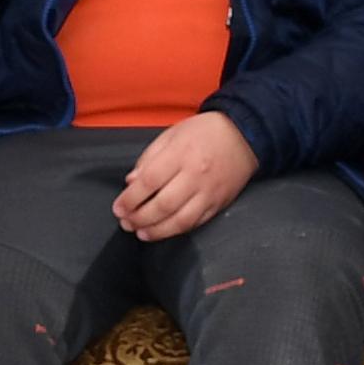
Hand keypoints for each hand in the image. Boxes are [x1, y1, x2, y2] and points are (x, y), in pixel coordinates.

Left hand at [115, 112, 258, 241]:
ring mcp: (209, 193)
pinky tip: (162, 231)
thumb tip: (131, 182)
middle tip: (126, 222)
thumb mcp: (171, 134)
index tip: (118, 208)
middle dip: (139, 218)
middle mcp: (196, 175)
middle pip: (163, 205)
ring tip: (140, 232)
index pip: (150, 181)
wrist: (244, 135)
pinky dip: (176, 231)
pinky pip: (195, 223)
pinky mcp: (219, 204)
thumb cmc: (204, 132)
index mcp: (181, 154)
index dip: (130, 198)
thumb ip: (149, 158)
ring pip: (180, 221)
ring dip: (156, 231)